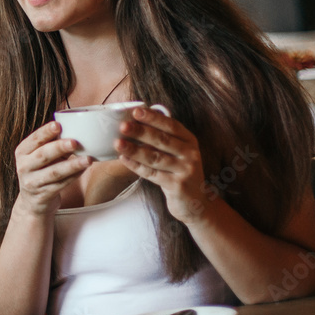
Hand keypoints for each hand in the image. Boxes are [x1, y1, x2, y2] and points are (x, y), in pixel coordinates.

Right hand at [14, 122, 91, 216]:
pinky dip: (74, 176)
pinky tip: (83, 170)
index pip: (34, 140)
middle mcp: (24, 167)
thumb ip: (53, 143)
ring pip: (54, 172)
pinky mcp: (43, 196)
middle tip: (74, 142)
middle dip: (59, 147)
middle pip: (43, 155)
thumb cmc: (41, 170)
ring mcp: (32, 183)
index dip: (45, 132)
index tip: (58, 125)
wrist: (32, 201)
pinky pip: (61, 185)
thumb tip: (75, 127)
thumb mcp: (41, 156)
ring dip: (72, 165)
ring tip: (87, 159)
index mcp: (22, 152)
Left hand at [115, 107, 210, 224]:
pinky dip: (136, 166)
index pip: (171, 125)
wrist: (196, 202)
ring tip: (118, 143)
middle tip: (123, 126)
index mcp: (189, 140)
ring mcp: (185, 170)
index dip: (153, 118)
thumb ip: (162, 138)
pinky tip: (124, 159)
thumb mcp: (177, 152)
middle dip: (141, 132)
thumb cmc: (179, 172)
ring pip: (155, 157)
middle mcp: (190, 154)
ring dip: (135, 149)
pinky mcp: (177, 186)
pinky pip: (152, 174)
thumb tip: (135, 121)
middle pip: (162, 140)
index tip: (136, 111)